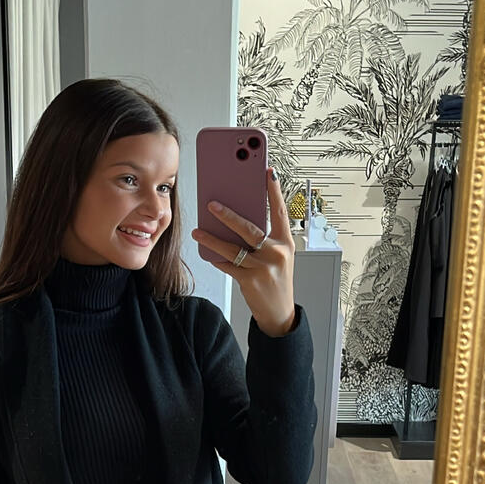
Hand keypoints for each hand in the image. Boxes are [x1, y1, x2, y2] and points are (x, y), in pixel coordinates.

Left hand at [191, 166, 295, 336]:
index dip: (274, 191)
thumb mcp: (278, 256)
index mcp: (286, 242)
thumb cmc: (276, 279)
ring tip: (198, 231)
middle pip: (250, 229)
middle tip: (212, 204)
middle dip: (229, 215)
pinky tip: (206, 251)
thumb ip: (264, 238)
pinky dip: (216, 258)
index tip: (267, 171)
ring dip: (212, 239)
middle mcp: (277, 253)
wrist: (279, 312)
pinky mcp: (250, 281)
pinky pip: (228, 265)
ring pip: (233, 248)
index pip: (280, 211)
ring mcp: (263, 268)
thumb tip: (237, 218)